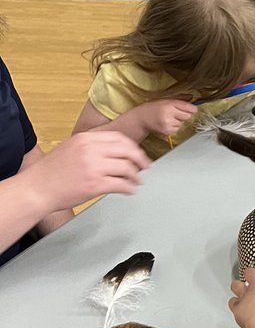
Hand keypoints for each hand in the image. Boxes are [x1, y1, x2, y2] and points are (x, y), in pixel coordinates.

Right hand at [32, 131, 150, 209]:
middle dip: (140, 159)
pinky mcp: (95, 184)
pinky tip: (129, 190)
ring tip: (136, 181)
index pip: (118, 138)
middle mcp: (90, 150)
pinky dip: (129, 188)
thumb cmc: (51, 172)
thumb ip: (91, 147)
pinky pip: (121, 185)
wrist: (36, 189)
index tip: (138, 154)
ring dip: (135, 176)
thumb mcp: (71, 148)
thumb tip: (114, 152)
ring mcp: (93, 167)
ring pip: (127, 168)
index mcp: (85, 138)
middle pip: (127, 150)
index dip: (132, 147)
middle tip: (145, 167)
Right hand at [138, 98, 196, 137]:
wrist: (141, 119)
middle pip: (188, 116)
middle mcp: (169, 114)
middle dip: (184, 114)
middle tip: (176, 112)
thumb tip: (192, 97)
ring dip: (178, 121)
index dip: (192, 108)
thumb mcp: (165, 99)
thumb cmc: (153, 107)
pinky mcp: (167, 132)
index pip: (189, 107)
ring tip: (168, 118)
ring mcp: (168, 124)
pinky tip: (166, 123)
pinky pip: (178, 129)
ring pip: (183, 123)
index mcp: (169, 104)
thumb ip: (179, 98)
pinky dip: (174, 127)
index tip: (191, 108)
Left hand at [229, 254, 254, 327]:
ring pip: (236, 284)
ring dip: (238, 286)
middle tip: (253, 274)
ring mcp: (246, 294)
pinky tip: (235, 304)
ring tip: (238, 287)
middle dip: (252, 272)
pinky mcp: (238, 306)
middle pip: (251, 271)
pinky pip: (232, 302)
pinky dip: (234, 303)